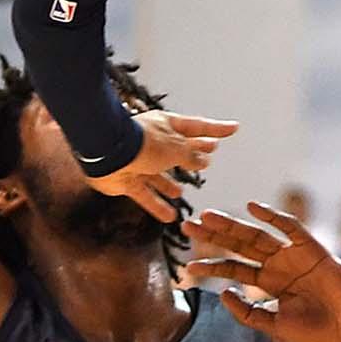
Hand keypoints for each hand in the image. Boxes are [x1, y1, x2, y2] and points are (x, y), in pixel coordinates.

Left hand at [81, 109, 237, 222]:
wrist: (107, 152)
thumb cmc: (142, 143)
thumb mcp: (175, 148)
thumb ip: (191, 155)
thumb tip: (205, 159)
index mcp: (167, 126)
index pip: (198, 127)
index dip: (216, 129)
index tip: (234, 129)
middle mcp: (154, 142)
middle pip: (179, 150)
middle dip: (194, 154)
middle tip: (210, 157)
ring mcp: (139, 161)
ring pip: (158, 175)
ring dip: (169, 184)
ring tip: (181, 191)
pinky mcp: (127, 180)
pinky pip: (146, 195)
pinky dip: (157, 204)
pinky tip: (169, 215)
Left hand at [184, 200, 340, 341]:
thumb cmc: (321, 333)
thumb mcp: (277, 327)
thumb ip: (250, 313)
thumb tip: (223, 293)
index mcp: (271, 283)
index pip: (235, 269)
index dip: (212, 266)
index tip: (187, 267)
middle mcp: (279, 265)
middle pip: (240, 246)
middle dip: (214, 236)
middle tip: (186, 226)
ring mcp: (295, 255)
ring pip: (258, 235)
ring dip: (233, 225)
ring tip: (208, 216)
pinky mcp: (313, 250)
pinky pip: (292, 229)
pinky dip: (274, 217)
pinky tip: (255, 208)